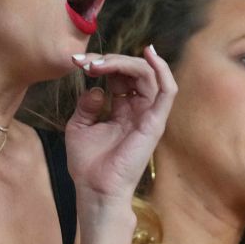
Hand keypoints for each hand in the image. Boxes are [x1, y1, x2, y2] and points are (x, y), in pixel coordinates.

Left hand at [64, 47, 176, 209]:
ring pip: (149, 75)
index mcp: (123, 110)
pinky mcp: (155, 122)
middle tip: (85, 62)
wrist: (95, 189)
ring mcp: (149, 115)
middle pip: (134, 71)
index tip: (76, 62)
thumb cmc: (88, 165)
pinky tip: (149, 54)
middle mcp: (139, 110)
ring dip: (124, 62)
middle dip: (109, 59)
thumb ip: (87, 105)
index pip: (120, 75)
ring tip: (100, 63)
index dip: (101, 63)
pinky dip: (163, 70)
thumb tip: (97, 88)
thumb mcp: (79, 126)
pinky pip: (168, 91)